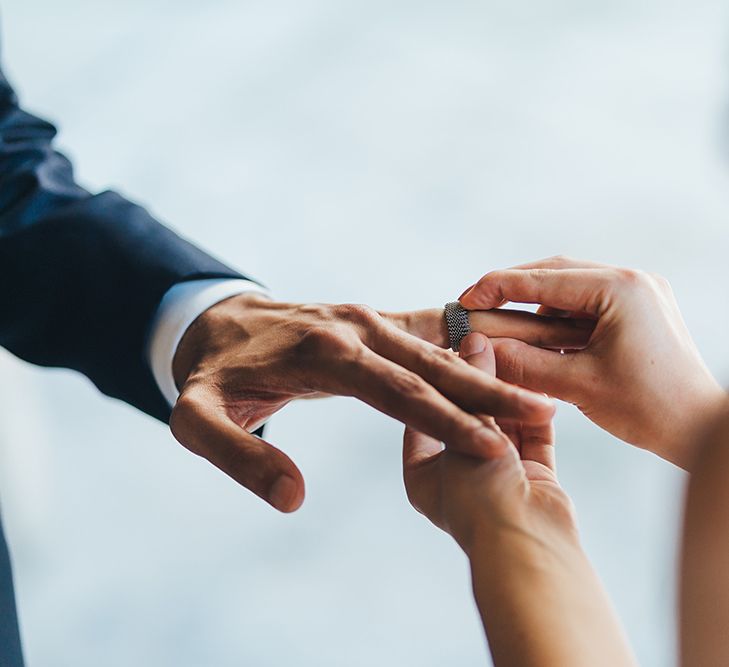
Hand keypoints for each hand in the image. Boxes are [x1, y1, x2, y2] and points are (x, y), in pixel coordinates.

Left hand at [168, 293, 587, 511]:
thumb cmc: (210, 376)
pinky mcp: (371, 317)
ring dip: (485, 369)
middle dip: (487, 392)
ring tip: (536, 388)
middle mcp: (354, 327)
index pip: (396, 392)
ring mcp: (365, 317)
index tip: (493, 450)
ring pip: (436, 346)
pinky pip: (425, 329)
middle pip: (430, 364)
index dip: (446, 423)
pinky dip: (463, 343)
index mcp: (323, 352)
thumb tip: (294, 499)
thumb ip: (240, 457)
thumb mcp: (198, 421)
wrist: (215, 320)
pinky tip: (501, 353)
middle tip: (543, 413)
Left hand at [403, 332, 636, 666]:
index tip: (444, 342)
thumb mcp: (463, 438)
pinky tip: (538, 382)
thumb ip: (470, 391)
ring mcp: (497, 477)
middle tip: (484, 337)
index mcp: (423, 472)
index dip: (433, 375)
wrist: (528, 551)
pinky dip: (535, 413)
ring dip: (506, 391)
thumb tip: (473, 342)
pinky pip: (532, 436)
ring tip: (513, 350)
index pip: (423, 411)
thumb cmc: (478, 501)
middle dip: (476, 378)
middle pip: (464, 414)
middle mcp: (457, 474)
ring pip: (500, 422)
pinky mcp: (534, 477)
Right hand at [460, 256, 726, 467]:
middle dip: (513, 289)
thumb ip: (523, 364)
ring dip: (536, 304)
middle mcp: (633, 280)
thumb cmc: (649, 409)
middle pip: (556, 272)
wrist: (701, 427)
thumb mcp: (576, 386)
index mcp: (620, 289)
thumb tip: (480, 349)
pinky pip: (587, 302)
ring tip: (507, 328)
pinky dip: (558, 317)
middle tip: (478, 306)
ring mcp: (639, 292)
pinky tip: (541, 338)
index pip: (543, 279)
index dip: (497, 287)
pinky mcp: (639, 309)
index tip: (466, 298)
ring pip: (570, 287)